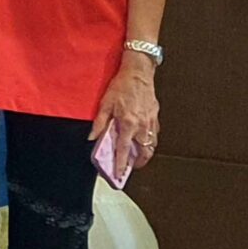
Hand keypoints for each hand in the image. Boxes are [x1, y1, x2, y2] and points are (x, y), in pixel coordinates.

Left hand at [89, 53, 159, 169]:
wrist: (138, 73)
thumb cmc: (120, 86)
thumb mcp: (104, 104)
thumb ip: (99, 123)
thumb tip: (92, 138)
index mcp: (127, 123)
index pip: (123, 150)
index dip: (120, 164)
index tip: (118, 175)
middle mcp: (141, 126)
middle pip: (142, 153)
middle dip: (136, 164)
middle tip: (128, 168)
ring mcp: (151, 123)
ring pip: (151, 146)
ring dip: (144, 155)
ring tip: (135, 159)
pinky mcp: (155, 118)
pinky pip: (154, 136)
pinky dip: (149, 143)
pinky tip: (142, 143)